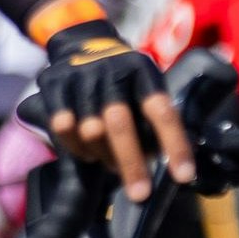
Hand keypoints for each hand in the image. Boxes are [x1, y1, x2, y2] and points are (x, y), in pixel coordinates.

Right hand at [35, 23, 193, 201]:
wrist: (80, 42)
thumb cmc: (123, 79)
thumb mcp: (145, 86)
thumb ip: (154, 120)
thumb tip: (173, 167)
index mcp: (143, 71)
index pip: (162, 111)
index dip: (175, 145)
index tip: (184, 177)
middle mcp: (112, 71)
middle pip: (120, 124)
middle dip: (131, 163)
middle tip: (140, 194)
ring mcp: (80, 76)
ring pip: (91, 130)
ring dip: (103, 156)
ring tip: (110, 164)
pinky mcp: (54, 84)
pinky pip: (63, 127)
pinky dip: (75, 147)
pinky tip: (86, 152)